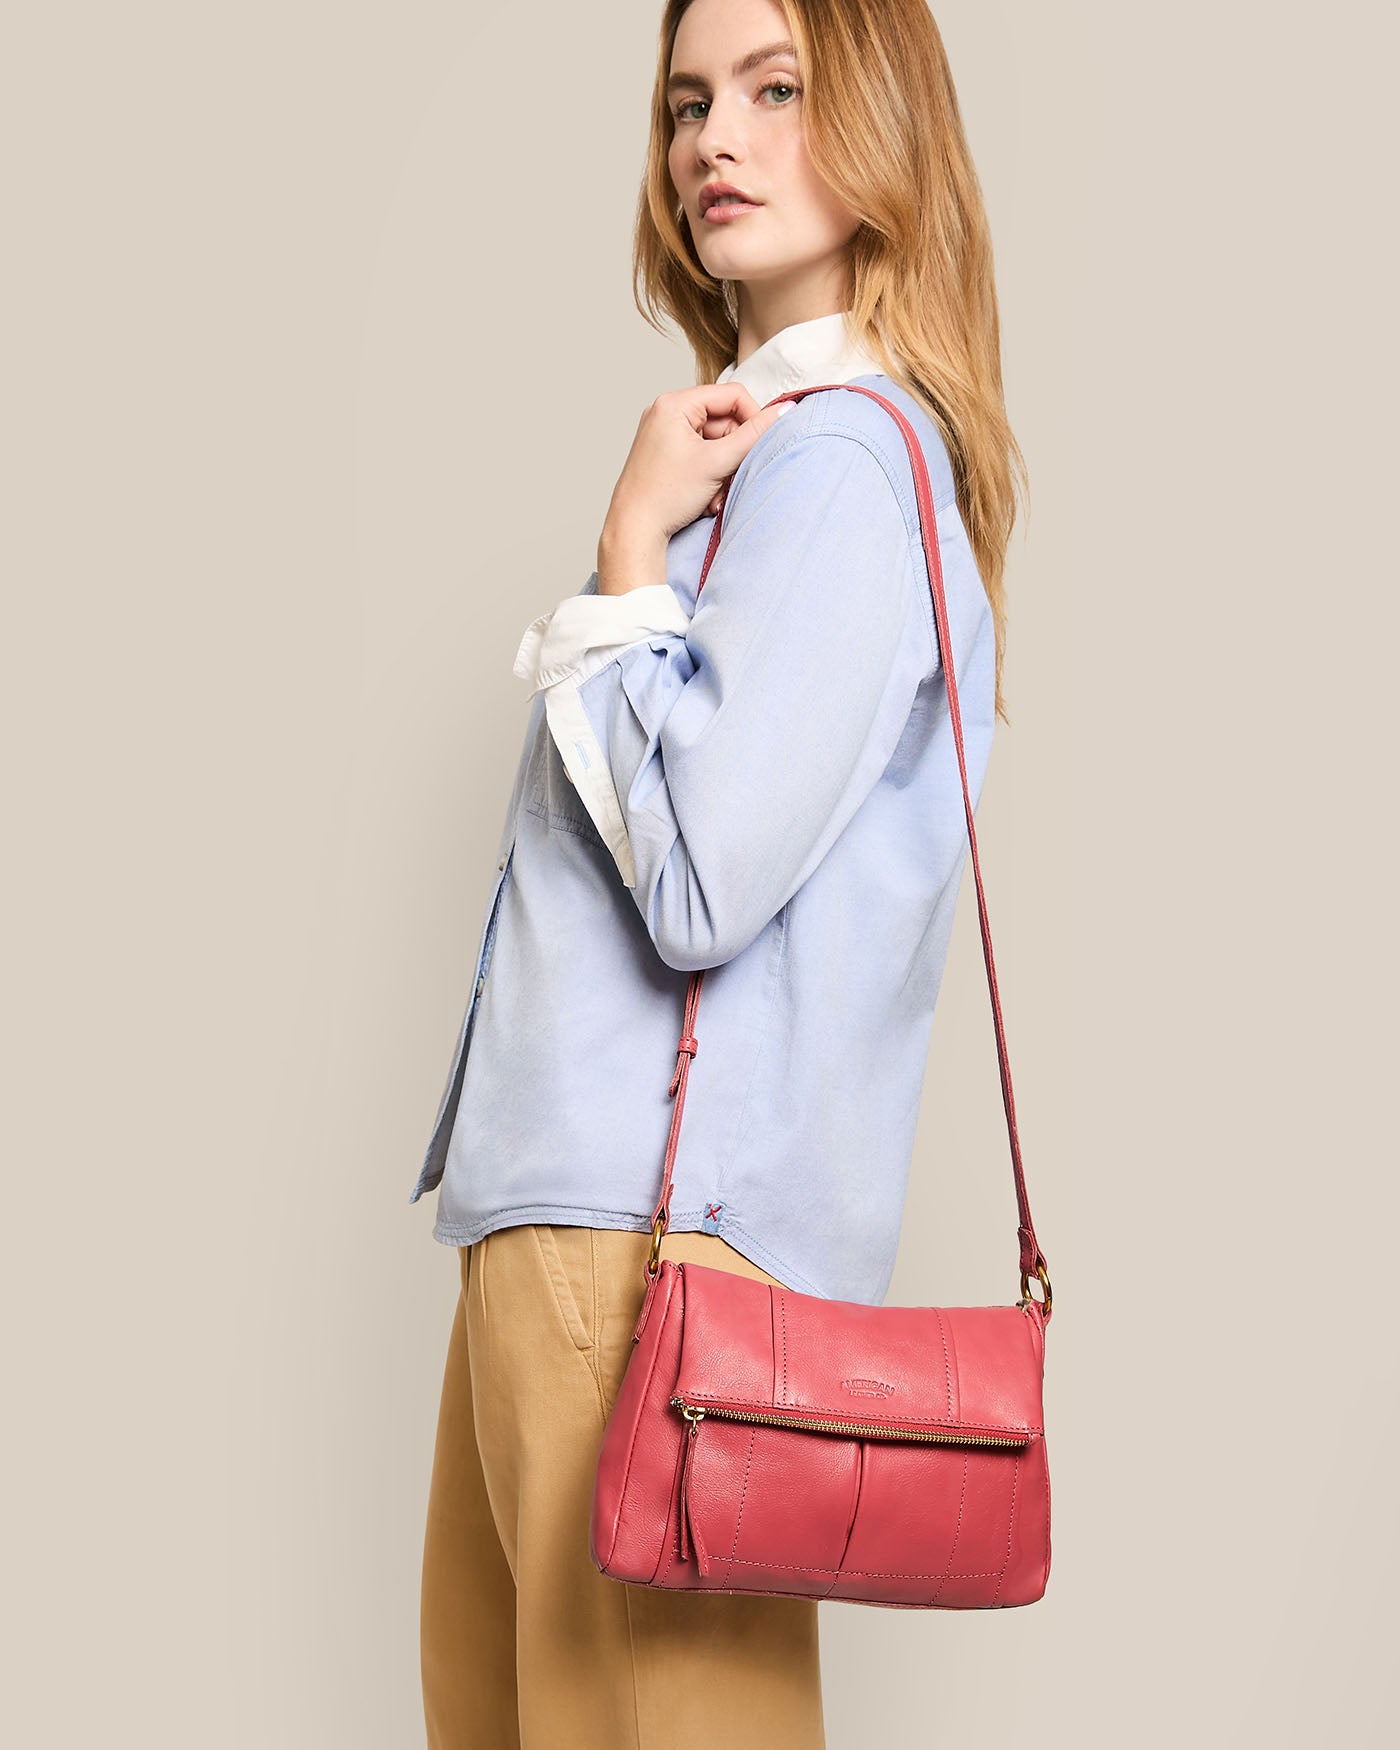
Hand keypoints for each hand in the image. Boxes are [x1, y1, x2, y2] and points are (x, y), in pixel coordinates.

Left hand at [601, 383, 794, 556]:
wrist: (634, 531)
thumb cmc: (665, 496)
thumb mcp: (717, 462)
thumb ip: (754, 434)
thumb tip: (784, 411)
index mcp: (674, 404)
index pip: (732, 395)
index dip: (753, 418)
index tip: (761, 444)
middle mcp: (666, 413)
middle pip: (724, 421)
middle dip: (734, 453)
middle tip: (733, 478)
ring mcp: (664, 434)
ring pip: (716, 443)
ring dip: (725, 469)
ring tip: (716, 494)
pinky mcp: (666, 455)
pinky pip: (702, 456)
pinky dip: (711, 476)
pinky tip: (707, 497)